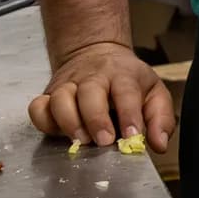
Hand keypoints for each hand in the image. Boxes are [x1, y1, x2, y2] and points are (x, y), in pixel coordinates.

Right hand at [28, 40, 175, 153]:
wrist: (96, 53)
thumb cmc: (127, 81)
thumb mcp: (153, 92)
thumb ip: (160, 119)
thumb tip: (159, 144)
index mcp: (123, 75)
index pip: (126, 92)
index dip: (130, 115)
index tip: (132, 136)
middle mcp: (93, 77)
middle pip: (90, 93)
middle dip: (96, 119)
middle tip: (104, 141)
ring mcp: (68, 84)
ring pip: (60, 99)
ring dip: (69, 122)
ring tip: (80, 141)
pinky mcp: (48, 95)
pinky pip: (38, 107)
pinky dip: (43, 121)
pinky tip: (57, 132)